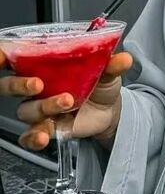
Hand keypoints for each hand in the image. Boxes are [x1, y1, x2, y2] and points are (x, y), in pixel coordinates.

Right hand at [0, 49, 132, 150]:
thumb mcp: (107, 71)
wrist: (110, 109)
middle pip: (9, 85)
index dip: (3, 56)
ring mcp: (39, 108)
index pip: (16, 58)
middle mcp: (37, 86)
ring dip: (44, 106)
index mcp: (45, 65)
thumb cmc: (99, 83)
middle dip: (18, 84)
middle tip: (38, 84)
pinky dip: (34, 137)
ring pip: (26, 110)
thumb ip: (111, 64)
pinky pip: (29, 136)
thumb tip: (123, 58)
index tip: (2, 56)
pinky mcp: (45, 127)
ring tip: (67, 103)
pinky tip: (44, 137)